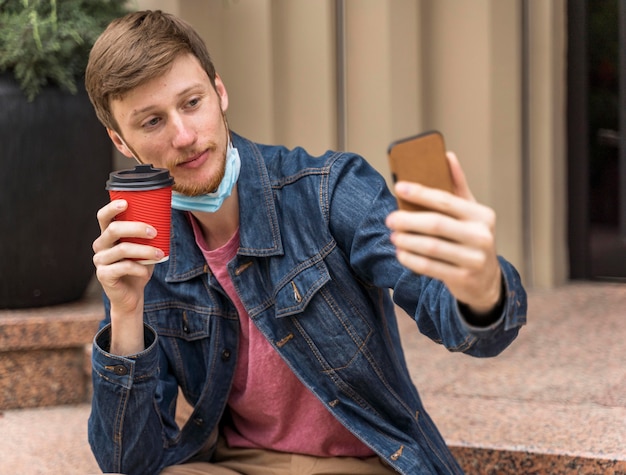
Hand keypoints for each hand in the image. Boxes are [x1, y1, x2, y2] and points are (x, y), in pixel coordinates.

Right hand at [92, 199, 161, 353]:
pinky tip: (146, 272)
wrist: (132, 295)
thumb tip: (168, 216)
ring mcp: (100, 260)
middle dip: (136, 228)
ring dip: (144, 250)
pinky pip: (123, 267)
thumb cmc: (139, 267)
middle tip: (155, 232)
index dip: (112, 208)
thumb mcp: (145, 249)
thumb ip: (149, 235)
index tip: (127, 202)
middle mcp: (100, 245)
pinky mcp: (103, 275)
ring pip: (122, 249)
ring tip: (160, 254)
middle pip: (114, 230)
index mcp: (108, 235)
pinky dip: (139, 268)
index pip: (104, 217)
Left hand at [385, 152, 501, 314]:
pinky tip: (401, 253)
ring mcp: (474, 259)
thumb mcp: (470, 213)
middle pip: (436, 224)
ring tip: (393, 236)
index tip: (399, 186)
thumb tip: (447, 155)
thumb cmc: (472, 238)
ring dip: (407, 241)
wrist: (486, 280)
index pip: (446, 200)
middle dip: (408, 220)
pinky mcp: (463, 278)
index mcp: (482, 215)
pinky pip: (430, 267)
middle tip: (389, 219)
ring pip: (431, 247)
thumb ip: (458, 186)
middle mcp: (481, 236)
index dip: (420, 193)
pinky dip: (411, 260)